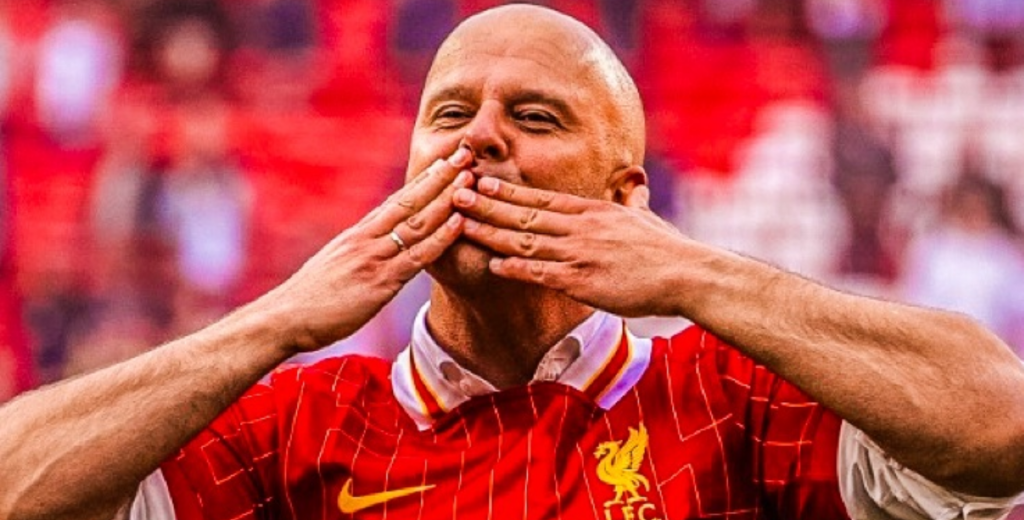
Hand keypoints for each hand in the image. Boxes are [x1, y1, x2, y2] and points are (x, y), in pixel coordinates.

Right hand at [256, 148, 473, 351]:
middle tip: (465, 153)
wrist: (283, 318)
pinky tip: (459, 221)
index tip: (445, 161)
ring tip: (471, 177)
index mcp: (358, 234)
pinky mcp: (380, 282)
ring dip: (448, 199)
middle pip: (411, 200)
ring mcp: (374, 258)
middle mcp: (367, 238)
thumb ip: (361, 253)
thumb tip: (377, 249)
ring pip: (419, 222)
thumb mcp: (337, 265)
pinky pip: (417, 256)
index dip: (424, 179)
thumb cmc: (309, 299)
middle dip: (441, 176)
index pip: (397, 199)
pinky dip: (440, 238)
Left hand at [453, 177, 688, 317]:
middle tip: (455, 192)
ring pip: (525, 240)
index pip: (540, 198)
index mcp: (592, 211)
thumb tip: (637, 186)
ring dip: (490, 232)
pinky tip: (493, 265)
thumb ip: (634, 202)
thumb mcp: (646, 217)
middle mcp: (581, 227)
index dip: (507, 191)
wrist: (687, 274)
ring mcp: (580, 253)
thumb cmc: (669, 249)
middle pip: (524, 215)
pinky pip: (542, 273)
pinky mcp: (583, 280)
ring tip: (461, 224)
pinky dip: (516, 268)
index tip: (480, 181)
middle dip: (486, 205)